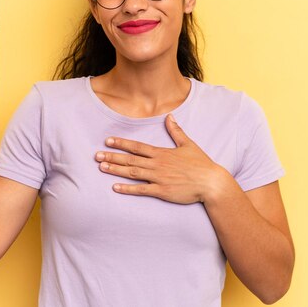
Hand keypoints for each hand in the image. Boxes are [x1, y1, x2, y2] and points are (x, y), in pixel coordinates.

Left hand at [95, 114, 230, 203]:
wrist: (211, 183)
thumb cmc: (200, 164)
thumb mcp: (188, 144)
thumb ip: (176, 131)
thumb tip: (169, 117)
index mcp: (162, 153)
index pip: (137, 146)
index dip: (121, 143)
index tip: (108, 141)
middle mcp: (157, 164)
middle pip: (130, 159)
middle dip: (112, 157)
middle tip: (96, 156)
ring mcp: (158, 178)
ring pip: (132, 173)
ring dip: (116, 170)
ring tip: (101, 168)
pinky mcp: (162, 191)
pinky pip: (141, 189)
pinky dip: (127, 188)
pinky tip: (115, 187)